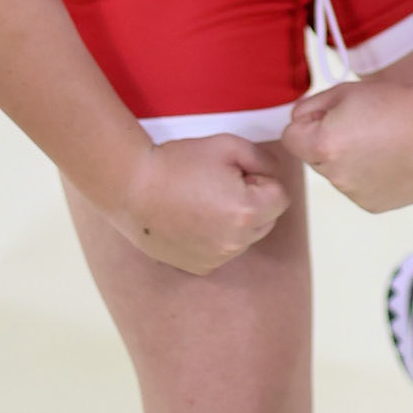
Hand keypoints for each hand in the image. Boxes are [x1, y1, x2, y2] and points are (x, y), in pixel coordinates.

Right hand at [114, 133, 290, 273]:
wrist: (131, 187)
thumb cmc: (177, 163)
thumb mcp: (227, 145)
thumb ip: (263, 159)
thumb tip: (274, 174)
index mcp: (247, 212)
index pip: (281, 196)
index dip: (261, 179)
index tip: (236, 172)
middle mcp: (236, 242)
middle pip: (267, 220)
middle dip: (253, 201)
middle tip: (218, 184)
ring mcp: (218, 258)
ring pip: (246, 237)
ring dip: (235, 220)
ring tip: (202, 200)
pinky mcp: (201, 267)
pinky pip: (224, 250)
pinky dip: (216, 236)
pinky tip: (192, 218)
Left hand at [281, 78, 412, 212]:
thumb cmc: (395, 102)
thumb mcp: (345, 91)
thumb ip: (309, 107)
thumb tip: (296, 122)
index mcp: (322, 145)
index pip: (290, 137)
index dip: (308, 122)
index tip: (333, 115)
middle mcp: (335, 176)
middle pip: (313, 158)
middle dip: (327, 143)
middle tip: (364, 126)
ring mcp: (355, 195)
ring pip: (336, 175)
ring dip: (348, 162)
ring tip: (383, 143)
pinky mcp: (374, 206)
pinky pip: (357, 189)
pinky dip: (367, 177)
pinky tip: (391, 161)